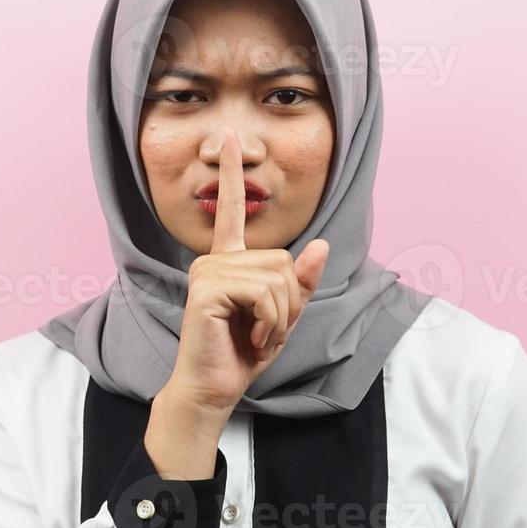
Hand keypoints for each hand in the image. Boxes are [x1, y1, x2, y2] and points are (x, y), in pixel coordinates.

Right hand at [166, 127, 329, 415]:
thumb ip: (300, 283)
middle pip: (283, 260)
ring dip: (280, 317)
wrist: (214, 389)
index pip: (229, 210)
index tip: (228, 137)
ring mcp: (206, 271)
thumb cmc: (243, 354)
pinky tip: (253, 340)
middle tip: (265, 331)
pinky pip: (264, 293)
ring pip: (278, 277)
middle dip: (289, 302)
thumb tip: (320, 245)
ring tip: (257, 337)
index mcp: (228, 261)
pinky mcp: (207, 289)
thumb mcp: (283, 317)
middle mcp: (213, 260)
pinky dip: (271, 323)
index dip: (229, 172)